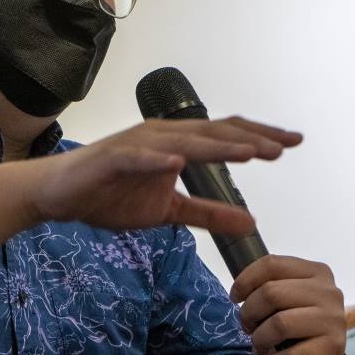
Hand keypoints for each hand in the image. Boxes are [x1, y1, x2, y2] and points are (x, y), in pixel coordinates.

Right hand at [29, 117, 301, 233]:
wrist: (61, 194)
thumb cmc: (111, 195)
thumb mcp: (168, 211)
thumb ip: (209, 213)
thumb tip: (251, 221)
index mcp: (177, 144)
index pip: (225, 135)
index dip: (259, 137)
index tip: (293, 143)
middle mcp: (162, 136)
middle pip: (213, 133)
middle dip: (251, 139)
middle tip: (286, 146)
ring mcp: (137, 145)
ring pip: (184, 141)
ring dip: (218, 146)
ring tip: (250, 152)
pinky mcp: (112, 158)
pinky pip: (139, 157)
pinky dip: (159, 158)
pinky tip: (180, 163)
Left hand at [230, 255, 346, 354]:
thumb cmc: (292, 328)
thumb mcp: (282, 300)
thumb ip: (267, 286)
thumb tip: (240, 289)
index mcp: (316, 272)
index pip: (272, 264)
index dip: (245, 281)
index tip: (235, 297)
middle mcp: (330, 292)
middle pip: (271, 292)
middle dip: (249, 313)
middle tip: (247, 327)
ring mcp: (334, 320)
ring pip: (280, 323)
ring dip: (260, 339)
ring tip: (259, 345)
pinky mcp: (334, 348)